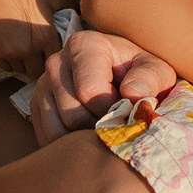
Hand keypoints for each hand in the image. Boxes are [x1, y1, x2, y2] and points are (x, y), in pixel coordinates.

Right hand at [0, 0, 76, 76]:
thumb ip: (69, 5)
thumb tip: (84, 14)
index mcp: (47, 36)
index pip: (57, 59)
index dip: (57, 58)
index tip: (55, 55)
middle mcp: (31, 49)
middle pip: (40, 71)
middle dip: (41, 66)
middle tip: (40, 58)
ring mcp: (14, 54)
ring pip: (23, 71)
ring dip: (26, 65)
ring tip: (27, 54)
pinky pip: (9, 68)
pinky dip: (12, 63)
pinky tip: (14, 51)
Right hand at [30, 28, 177, 143]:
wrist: (123, 75)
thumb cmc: (140, 73)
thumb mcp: (155, 70)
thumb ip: (151, 78)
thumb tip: (132, 94)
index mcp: (83, 46)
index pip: (89, 92)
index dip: (112, 111)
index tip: (128, 112)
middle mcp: (56, 63)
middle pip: (72, 114)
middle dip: (98, 128)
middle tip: (118, 127)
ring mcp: (42, 86)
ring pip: (56, 130)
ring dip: (82, 140)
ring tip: (105, 131)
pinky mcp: (37, 107)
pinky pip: (47, 137)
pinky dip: (68, 145)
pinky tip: (88, 137)